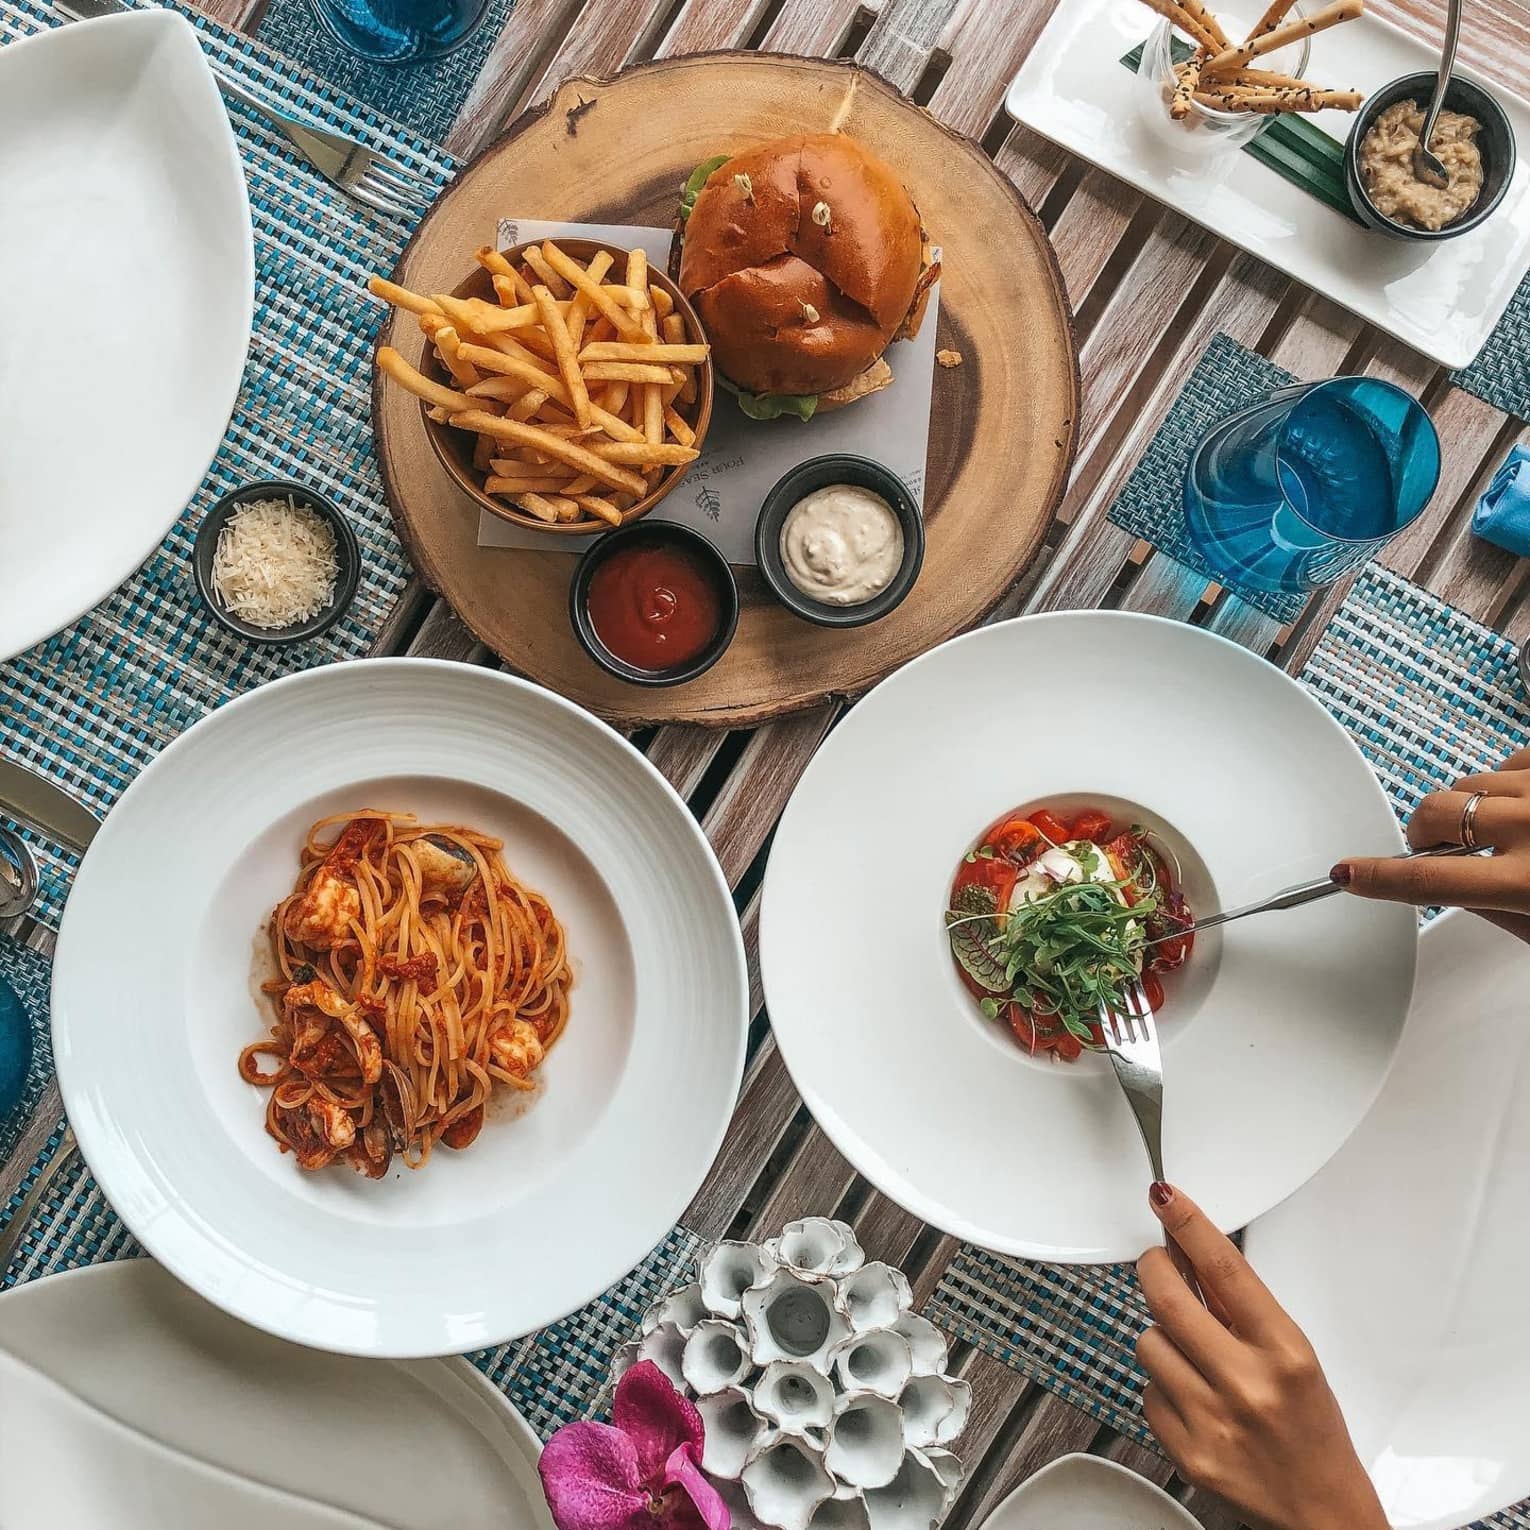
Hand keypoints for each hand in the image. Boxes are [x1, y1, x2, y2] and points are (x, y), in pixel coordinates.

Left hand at [1136, 1184, 1385, 1529]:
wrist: (1324, 1514)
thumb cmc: (1312, 1431)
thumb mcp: (1293, 1358)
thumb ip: (1239, 1308)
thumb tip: (1189, 1249)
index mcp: (1285, 1353)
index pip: (1225, 1270)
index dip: (1189, 1225)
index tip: (1166, 1197)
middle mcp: (1248, 1384)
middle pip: (1168, 1297)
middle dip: (1155, 1269)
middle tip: (1157, 1263)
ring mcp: (1213, 1421)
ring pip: (1148, 1342)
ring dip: (1162, 1338)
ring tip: (1193, 1356)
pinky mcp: (1187, 1453)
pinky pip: (1146, 1391)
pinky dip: (1162, 1388)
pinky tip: (1193, 1399)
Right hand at [1332, 745, 1529, 942]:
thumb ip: (1496, 912)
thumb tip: (1451, 895)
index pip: (1428, 880)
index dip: (1378, 877)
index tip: (1347, 874)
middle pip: (1434, 817)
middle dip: (1424, 832)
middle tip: (1440, 848)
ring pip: (1466, 785)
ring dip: (1469, 809)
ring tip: (1502, 829)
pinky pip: (1506, 762)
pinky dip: (1505, 783)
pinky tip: (1522, 804)